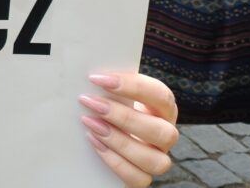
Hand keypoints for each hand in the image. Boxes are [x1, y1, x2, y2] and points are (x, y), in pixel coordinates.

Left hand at [80, 72, 177, 186]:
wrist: (98, 145)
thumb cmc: (107, 108)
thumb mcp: (112, 94)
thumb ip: (108, 86)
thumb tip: (84, 73)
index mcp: (163, 109)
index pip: (161, 96)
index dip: (133, 86)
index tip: (98, 79)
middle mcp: (165, 135)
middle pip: (162, 132)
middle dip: (123, 117)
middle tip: (89, 102)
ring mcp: (157, 159)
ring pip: (155, 160)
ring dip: (120, 141)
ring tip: (90, 124)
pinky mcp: (142, 177)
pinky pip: (138, 178)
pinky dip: (115, 162)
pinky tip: (94, 143)